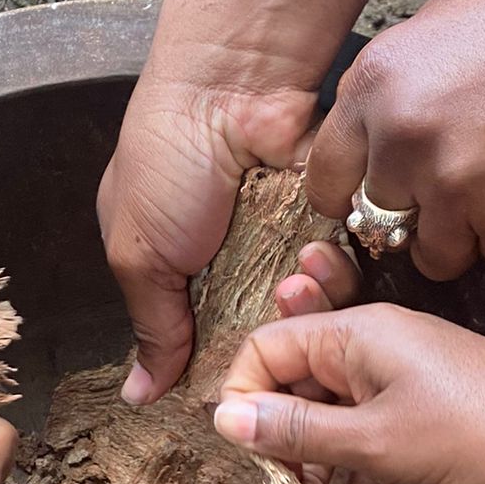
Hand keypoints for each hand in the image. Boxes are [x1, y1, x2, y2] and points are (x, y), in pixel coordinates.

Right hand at [99, 47, 320, 403]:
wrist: (231, 86)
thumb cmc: (167, 160)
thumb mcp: (139, 255)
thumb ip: (150, 329)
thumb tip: (139, 397)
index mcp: (183, 275)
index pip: (206, 347)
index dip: (220, 369)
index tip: (232, 387)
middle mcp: (237, 266)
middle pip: (265, 335)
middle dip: (268, 337)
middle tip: (265, 324)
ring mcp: (287, 246)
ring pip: (310, 310)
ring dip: (303, 300)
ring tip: (291, 280)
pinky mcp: (330, 227)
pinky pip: (345, 273)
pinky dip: (335, 271)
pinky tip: (318, 256)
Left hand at [303, 0, 484, 279]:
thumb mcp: (439, 22)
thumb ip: (392, 86)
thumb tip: (369, 137)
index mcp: (375, 86)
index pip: (326, 179)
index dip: (352, 193)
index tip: (378, 195)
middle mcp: (405, 142)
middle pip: (382, 225)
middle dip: (415, 214)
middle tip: (459, 185)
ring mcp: (460, 187)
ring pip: (437, 256)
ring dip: (467, 234)